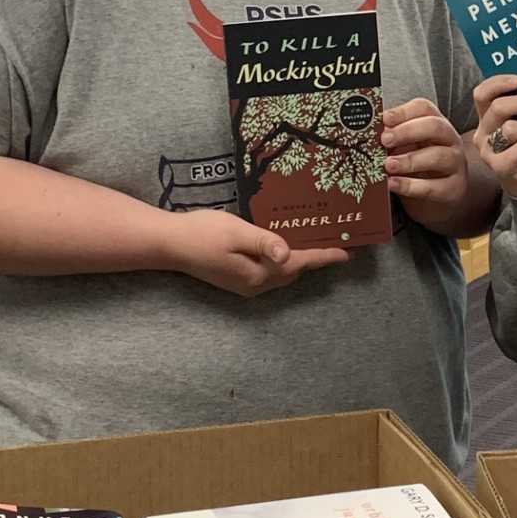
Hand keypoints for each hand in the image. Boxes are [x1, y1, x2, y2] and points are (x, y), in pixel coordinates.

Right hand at [160, 208, 347, 296]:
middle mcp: (255, 285)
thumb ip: (264, 242)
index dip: (323, 257)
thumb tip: (288, 254)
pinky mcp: (237, 278)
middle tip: (337, 243)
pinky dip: (284, 260)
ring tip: (318, 242)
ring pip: (282, 273)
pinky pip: (270, 271)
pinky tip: (287, 246)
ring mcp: (245, 284)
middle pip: (294, 272)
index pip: (299, 264)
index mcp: (258, 275)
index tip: (347, 253)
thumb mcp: (236, 232)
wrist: (169, 244)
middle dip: (316, 259)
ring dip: (300, 260)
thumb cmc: (201, 233)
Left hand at [380, 97, 469, 221]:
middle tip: (385, 140)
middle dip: (408, 131)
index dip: (404, 111)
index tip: (384, 118)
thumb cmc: (419, 168)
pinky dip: (411, 186)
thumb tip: (369, 134)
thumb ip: (392, 140)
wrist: (439, 198)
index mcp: (436, 125)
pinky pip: (433, 187)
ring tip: (388, 165)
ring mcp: (455, 164)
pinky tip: (393, 184)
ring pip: (437, 156)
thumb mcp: (405, 149)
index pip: (424, 108)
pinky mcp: (453, 189)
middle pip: (435, 126)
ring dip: (409, 160)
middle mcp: (450, 140)